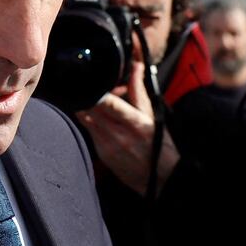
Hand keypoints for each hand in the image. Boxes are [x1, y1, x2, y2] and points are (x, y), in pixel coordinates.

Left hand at [76, 41, 179, 196]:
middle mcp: (118, 135)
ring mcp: (107, 146)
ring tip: (99, 102)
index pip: (107, 103)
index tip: (90, 81)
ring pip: (85, 118)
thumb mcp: (152, 115)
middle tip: (96, 88)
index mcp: (134, 122)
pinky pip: (89, 131)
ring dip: (88, 106)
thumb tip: (135, 66)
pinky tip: (102, 119)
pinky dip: (91, 120)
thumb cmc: (160, 145)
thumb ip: (139, 90)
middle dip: (89, 94)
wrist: (160, 179)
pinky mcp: (101, 154)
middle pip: (89, 108)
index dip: (94, 91)